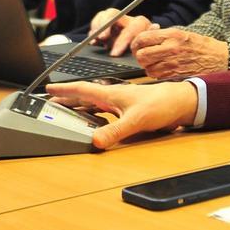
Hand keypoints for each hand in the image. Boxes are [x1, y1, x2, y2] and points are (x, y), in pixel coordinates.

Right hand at [45, 79, 198, 149]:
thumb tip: (95, 141)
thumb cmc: (162, 104)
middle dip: (67, 99)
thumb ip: (115, 131)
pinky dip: (94, 114)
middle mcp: (114, 97)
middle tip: (50, 101)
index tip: (49, 88)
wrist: (181, 103)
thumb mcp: (136, 120)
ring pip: (93, 104)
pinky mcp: (128, 111)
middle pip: (84, 97)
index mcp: (111, 95)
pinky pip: (104, 111)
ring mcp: (121, 104)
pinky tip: (93, 121)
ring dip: (79, 107)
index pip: (82, 90)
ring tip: (66, 110)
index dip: (65, 89)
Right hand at [89, 9, 155, 56]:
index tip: (114, 54)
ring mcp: (116, 20)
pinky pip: (98, 21)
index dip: (122, 40)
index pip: (130, 28)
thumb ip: (150, 37)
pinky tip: (93, 40)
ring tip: (95, 39)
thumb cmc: (145, 47)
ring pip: (105, 15)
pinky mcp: (106, 24)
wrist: (142, 45)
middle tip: (102, 38)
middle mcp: (127, 19)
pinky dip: (94, 30)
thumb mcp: (148, 45)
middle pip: (113, 14)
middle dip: (105, 26)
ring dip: (98, 26)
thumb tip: (155, 26)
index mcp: (139, 24)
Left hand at [131, 28, 228, 78]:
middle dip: (140, 56)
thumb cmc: (202, 46)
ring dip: (148, 66)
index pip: (142, 39)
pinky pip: (156, 76)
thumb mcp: (183, 33)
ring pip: (147, 68)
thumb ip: (163, 34)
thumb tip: (147, 34)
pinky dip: (156, 73)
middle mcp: (171, 49)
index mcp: (172, 35)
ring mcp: (173, 64)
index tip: (138, 44)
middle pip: (141, 55)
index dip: (136, 43)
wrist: (220, 59)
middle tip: (144, 54)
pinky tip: (163, 69)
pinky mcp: (176, 76)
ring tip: (155, 62)